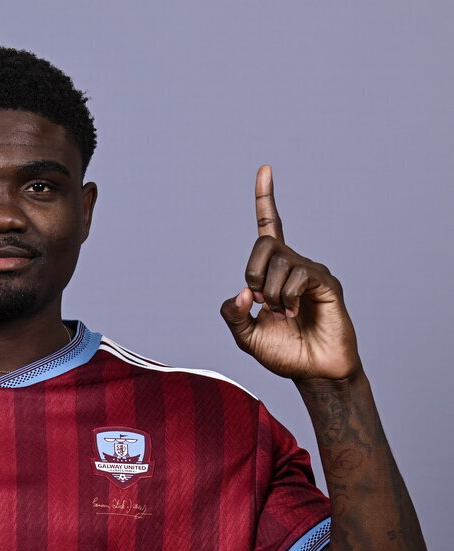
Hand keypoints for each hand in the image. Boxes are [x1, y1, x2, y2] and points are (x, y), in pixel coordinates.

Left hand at [220, 165, 360, 381]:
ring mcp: (312, 272)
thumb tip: (240, 292)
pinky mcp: (327, 283)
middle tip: (259, 302)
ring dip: (271, 296)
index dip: (265, 200)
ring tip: (283, 316)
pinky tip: (295, 314)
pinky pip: (299, 276)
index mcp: (273, 273)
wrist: (314, 372)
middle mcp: (294, 265)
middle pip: (264, 243)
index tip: (265, 169)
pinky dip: (287, 299)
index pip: (270, 228)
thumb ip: (232, 315)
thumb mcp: (246, 337)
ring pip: (279, 264)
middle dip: (253, 272)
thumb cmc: (284, 354)